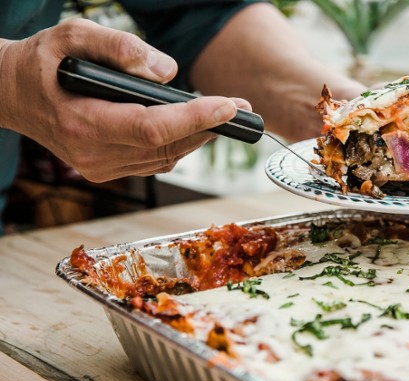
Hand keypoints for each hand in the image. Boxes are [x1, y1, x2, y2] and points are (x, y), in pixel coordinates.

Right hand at [0, 18, 250, 181]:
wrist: (12, 93)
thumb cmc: (43, 62)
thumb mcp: (73, 36)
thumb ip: (119, 47)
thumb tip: (167, 72)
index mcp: (82, 123)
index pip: (152, 128)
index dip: (194, 118)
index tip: (229, 106)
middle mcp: (93, 154)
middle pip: (167, 147)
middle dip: (209, 127)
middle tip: (240, 108)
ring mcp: (100, 168)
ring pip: (166, 158)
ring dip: (198, 137)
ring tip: (224, 114)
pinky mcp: (108, 171)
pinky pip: (155, 161)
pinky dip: (179, 144)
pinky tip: (193, 126)